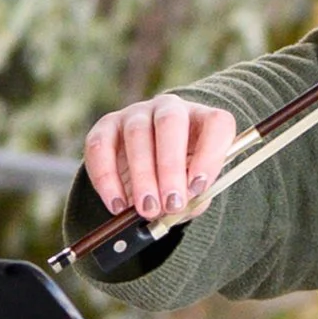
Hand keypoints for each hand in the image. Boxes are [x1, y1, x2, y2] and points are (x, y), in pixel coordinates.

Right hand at [82, 95, 239, 224]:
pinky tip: (117, 205)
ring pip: (137, 134)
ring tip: (147, 209)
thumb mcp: (192, 190)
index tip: (199, 188)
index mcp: (202, 120)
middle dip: (170, 166)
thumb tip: (178, 207)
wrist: (147, 171)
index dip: (210, 154)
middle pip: (171, 123)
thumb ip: (192, 198)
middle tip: (170, 203)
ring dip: (142, 175)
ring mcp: (136, 114)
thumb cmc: (178, 180)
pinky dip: (107, 179)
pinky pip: (101, 147)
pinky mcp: (106, 126)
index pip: (217, 124)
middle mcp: (169, 109)